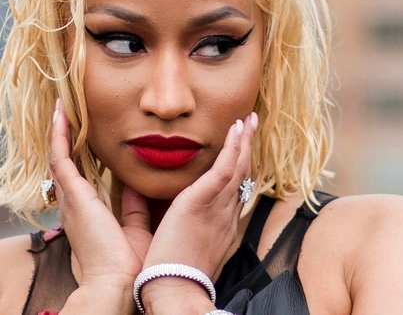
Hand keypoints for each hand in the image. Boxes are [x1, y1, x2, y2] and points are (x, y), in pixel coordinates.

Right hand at [49, 99, 151, 311]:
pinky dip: (60, 136)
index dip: (80, 154)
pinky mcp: (74, 196)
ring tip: (63, 108)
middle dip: (66, 138)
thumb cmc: (130, 264)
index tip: (85, 134)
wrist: (120, 283)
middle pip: (66, 163)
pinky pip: (62, 159)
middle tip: (70, 113)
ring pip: (61, 157)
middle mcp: (75, 204)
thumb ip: (135, 209)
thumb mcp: (135, 228)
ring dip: (61, 131)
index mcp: (89, 212)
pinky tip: (62, 115)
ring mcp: (72, 199)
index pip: (81, 176)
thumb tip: (139, 188)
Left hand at [140, 113, 256, 311]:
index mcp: (221, 224)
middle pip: (242, 174)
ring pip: (238, 167)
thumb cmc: (171, 273)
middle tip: (252, 125)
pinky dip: (233, 148)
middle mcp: (226, 213)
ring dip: (245, 141)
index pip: (233, 189)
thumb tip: (143, 193)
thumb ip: (163, 216)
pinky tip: (237, 130)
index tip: (240, 150)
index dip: (239, 166)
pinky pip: (225, 170)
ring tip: (249, 119)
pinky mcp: (202, 202)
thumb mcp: (174, 242)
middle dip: (248, 148)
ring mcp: (218, 207)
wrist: (174, 291)